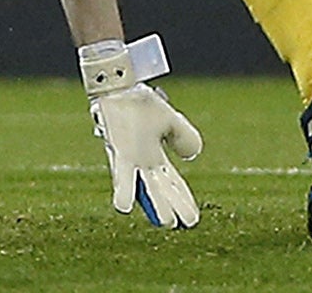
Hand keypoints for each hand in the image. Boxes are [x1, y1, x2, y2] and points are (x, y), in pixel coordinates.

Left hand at [91, 83, 202, 227]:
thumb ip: (184, 136)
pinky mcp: (118, 151)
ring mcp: (130, 159)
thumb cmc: (141, 104)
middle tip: (185, 225)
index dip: (183, 200)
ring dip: (154, 204)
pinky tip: (124, 207)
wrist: (121, 87)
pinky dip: (124, 189)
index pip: (173, 184)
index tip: (192, 220)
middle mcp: (142, 163)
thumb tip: (191, 155)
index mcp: (155, 157)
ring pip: (144, 187)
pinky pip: (121, 173)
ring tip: (165, 222)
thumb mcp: (171, 120)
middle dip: (172, 206)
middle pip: (161, 189)